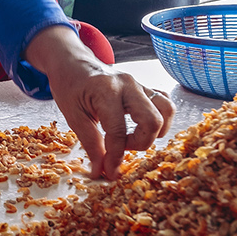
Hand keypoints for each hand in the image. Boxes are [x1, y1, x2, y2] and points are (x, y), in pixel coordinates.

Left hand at [24, 27, 173, 180]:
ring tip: (132, 137)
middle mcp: (128, 84)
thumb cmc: (70, 86)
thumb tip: (101, 172)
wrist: (72, 63)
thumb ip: (90, 144)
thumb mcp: (73, 116)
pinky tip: (141, 127)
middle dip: (140, 143)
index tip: (110, 172)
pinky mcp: (145, 87)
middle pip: (152, 120)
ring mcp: (140, 84)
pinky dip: (160, 119)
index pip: (118, 131)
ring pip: (166, 110)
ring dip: (154, 131)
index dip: (115, 156)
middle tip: (121, 147)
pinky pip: (165, 103)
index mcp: (106, 90)